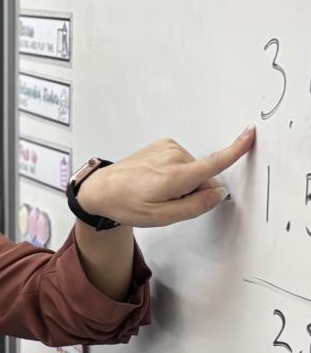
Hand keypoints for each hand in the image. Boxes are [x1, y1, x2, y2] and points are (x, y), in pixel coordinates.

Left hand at [77, 125, 255, 227]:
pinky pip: (182, 162)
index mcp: (175, 176)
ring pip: (193, 170)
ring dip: (181, 183)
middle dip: (192, 191)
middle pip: (203, 177)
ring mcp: (167, 147)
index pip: (213, 163)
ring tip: (155, 190)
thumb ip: (194, 207)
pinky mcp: (163, 144)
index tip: (251, 135)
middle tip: (164, 201)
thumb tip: (218, 194)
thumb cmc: (126, 204)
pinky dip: (174, 172)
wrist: (102, 189)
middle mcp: (173, 156)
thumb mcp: (161, 217)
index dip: (235, 150)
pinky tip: (154, 179)